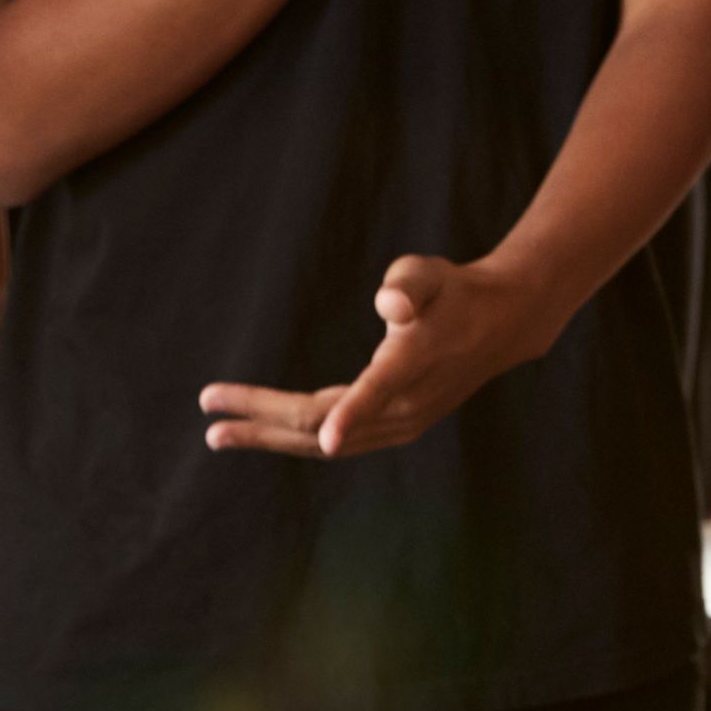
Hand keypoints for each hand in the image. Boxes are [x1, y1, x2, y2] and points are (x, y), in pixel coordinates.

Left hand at [199, 250, 555, 458]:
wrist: (500, 326)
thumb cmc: (455, 290)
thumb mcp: (433, 271)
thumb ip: (409, 283)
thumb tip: (389, 305)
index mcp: (414, 360)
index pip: (381, 389)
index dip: (353, 412)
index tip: (329, 437)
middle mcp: (407, 402)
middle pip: (327, 420)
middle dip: (264, 419)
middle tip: (209, 410)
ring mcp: (401, 422)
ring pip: (325, 439)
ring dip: (269, 435)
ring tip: (219, 431)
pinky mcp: (394, 428)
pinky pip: (337, 437)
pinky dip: (295, 438)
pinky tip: (262, 431)